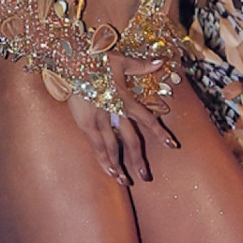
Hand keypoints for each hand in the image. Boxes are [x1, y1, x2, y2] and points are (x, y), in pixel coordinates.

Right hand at [67, 57, 178, 185]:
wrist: (70, 62)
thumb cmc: (95, 60)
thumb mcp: (120, 60)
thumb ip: (141, 65)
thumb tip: (160, 62)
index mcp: (125, 99)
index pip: (147, 120)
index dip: (160, 133)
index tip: (173, 145)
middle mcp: (115, 112)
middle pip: (131, 141)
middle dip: (138, 160)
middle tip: (146, 177)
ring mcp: (99, 120)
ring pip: (113, 148)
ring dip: (120, 165)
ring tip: (126, 181)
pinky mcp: (85, 124)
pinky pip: (96, 145)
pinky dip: (103, 159)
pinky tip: (108, 171)